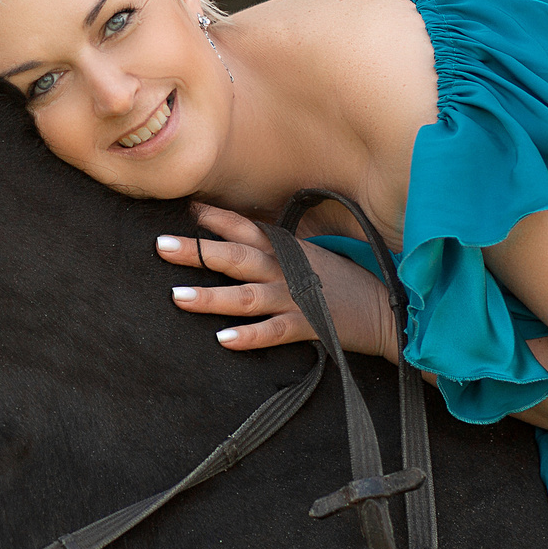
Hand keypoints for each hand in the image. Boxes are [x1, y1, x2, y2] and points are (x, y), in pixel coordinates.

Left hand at [157, 203, 398, 357]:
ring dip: (210, 296)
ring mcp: (295, 298)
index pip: (246, 228)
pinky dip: (248, 336)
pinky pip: (273, 332)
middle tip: (161, 246)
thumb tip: (241, 239)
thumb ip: (277, 249)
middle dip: (197, 251)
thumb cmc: (345, 282)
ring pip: (244, 296)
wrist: (386, 309)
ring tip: (177, 296)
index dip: (216, 218)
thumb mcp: (310, 256)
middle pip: (235, 257)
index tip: (187, 209)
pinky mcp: (307, 325)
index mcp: (287, 250)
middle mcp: (286, 270)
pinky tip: (223, 339)